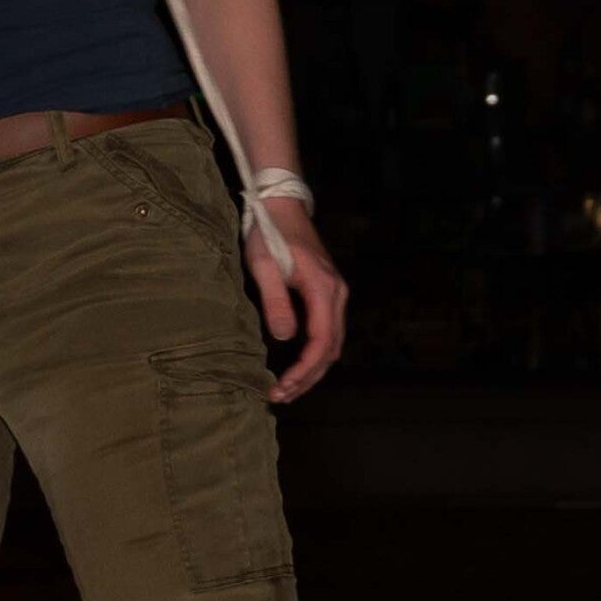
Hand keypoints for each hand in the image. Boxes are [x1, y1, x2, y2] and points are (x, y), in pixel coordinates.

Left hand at [244, 201, 347, 403]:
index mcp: (323, 288)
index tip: (282, 387)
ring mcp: (336, 292)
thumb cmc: (268, 232)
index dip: (303, 370)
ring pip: (332, 342)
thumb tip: (283, 338)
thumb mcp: (263, 265)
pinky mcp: (328, 292)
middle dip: (308, 377)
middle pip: (331, 348)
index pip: (321, 342)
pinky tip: (297, 365)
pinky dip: (315, 354)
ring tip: (287, 388)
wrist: (281, 204)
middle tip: (280, 396)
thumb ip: (275, 301)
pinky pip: (328, 331)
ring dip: (313, 369)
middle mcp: (337, 293)